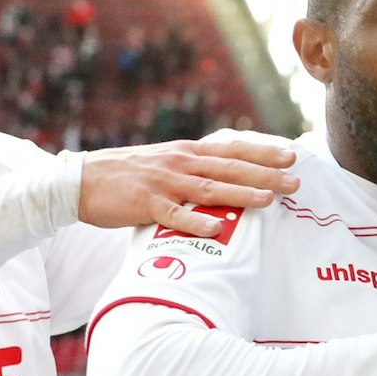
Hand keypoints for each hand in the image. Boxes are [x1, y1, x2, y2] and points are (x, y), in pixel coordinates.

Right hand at [79, 138, 298, 234]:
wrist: (80, 181)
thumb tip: (224, 174)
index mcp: (186, 152)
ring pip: (209, 188)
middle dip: (265, 174)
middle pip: (229, 168)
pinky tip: (217, 226)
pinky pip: (175, 215)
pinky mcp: (146, 204)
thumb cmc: (125, 176)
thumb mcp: (164, 163)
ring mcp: (164, 183)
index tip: (291, 155)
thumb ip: (192, 168)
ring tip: (269, 200)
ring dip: (241, 193)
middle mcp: (179, 163)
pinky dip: (196, 220)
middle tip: (296, 181)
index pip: (231, 149)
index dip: (262, 152)